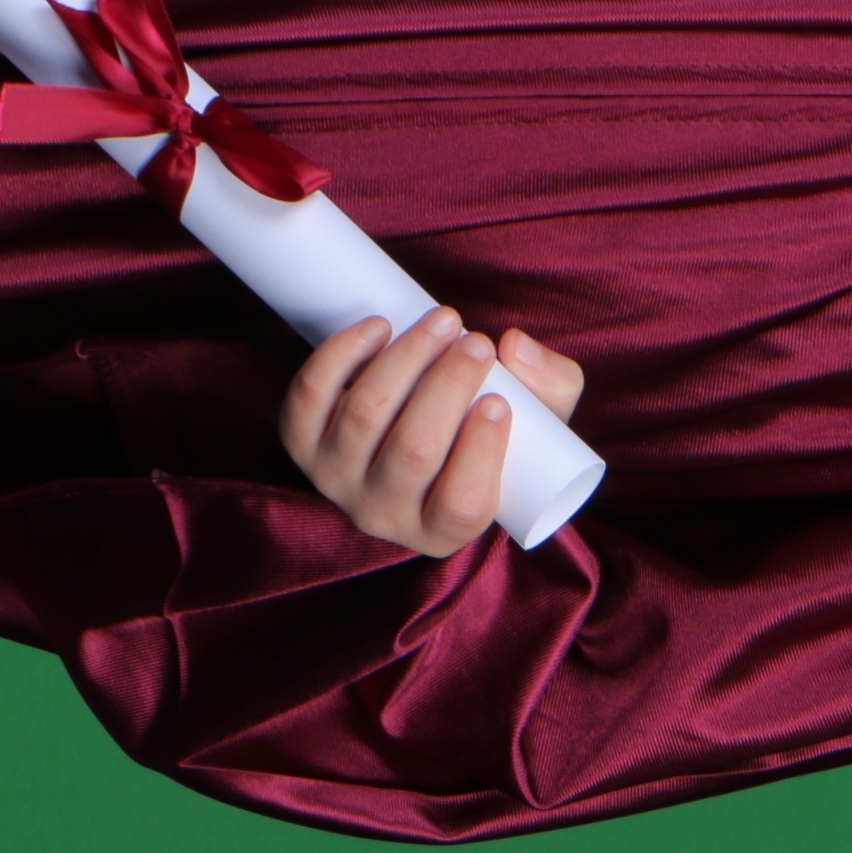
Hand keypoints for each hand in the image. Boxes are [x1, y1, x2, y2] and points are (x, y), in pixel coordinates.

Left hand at [281, 311, 587, 556]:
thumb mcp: (541, 428)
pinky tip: (379, 327)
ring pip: (363, 416)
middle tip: (478, 343)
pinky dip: (340, 355)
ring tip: (443, 321)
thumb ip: (550, 386)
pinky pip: (309, 396)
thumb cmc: (485, 437)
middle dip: (447, 387)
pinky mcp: (301, 442)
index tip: (498, 401)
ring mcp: (335, 481)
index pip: (461, 505)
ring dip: (406, 358)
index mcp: (444, 531)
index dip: (480, 452)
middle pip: (413, 451)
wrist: (418, 439)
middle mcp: (382, 516)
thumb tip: (514, 346)